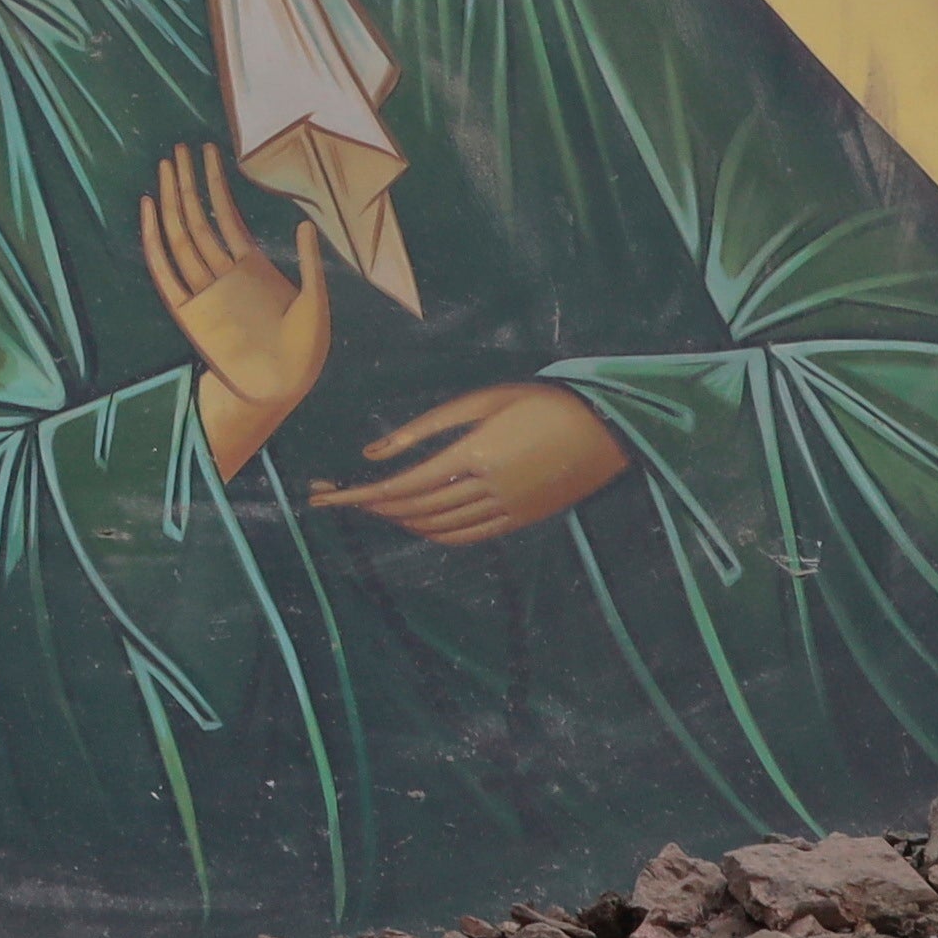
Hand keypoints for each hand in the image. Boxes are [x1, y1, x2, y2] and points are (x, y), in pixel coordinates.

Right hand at [134, 148, 330, 476]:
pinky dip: (154, 240)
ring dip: (171, 202)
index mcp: (251, 266)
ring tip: (164, 169)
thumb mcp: (316, 303)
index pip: (226, 214)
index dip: (215, 183)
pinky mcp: (187, 312)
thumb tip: (305, 226)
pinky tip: (150, 212)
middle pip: (197, 218)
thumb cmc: (305, 350)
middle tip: (177, 149)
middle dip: (187, 183)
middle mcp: (223, 273)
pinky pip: (164, 271)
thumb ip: (310, 266)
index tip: (207, 152)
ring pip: (180, 235)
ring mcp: (203, 290)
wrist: (281, 388)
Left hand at [311, 383, 637, 548]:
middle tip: (335, 498)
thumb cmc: (543, 401)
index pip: (402, 485)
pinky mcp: (522, 519)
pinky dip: (434, 534)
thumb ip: (426, 427)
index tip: (328, 495)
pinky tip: (417, 524)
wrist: (609, 428)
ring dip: (399, 520)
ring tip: (371, 506)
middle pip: (414, 508)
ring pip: (438, 526)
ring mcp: (506, 509)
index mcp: (473, 455)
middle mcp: (486, 489)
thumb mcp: (483, 400)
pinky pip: (468, 536)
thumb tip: (373, 452)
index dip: (361, 494)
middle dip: (370, 505)